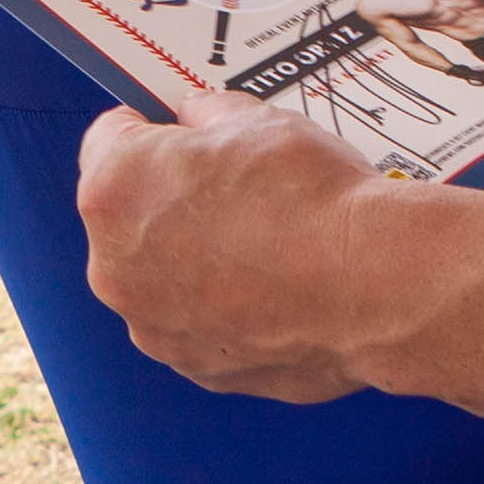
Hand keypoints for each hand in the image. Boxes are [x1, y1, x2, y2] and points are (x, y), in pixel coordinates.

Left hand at [75, 92, 409, 403]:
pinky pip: (199, 324)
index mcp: (113, 191)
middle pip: (130, 217)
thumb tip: (199, 119)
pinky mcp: (196, 366)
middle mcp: (114, 266)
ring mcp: (153, 326)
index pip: (108, 140)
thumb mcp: (256, 121)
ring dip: (197, 261)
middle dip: (173, 201)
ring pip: (163, 278)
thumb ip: (208, 116)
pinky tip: (276, 289)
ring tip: (266, 245)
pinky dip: (227, 308)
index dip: (150, 130)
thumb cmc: (314, 203)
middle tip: (237, 191)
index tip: (176, 133)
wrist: (375, 285)